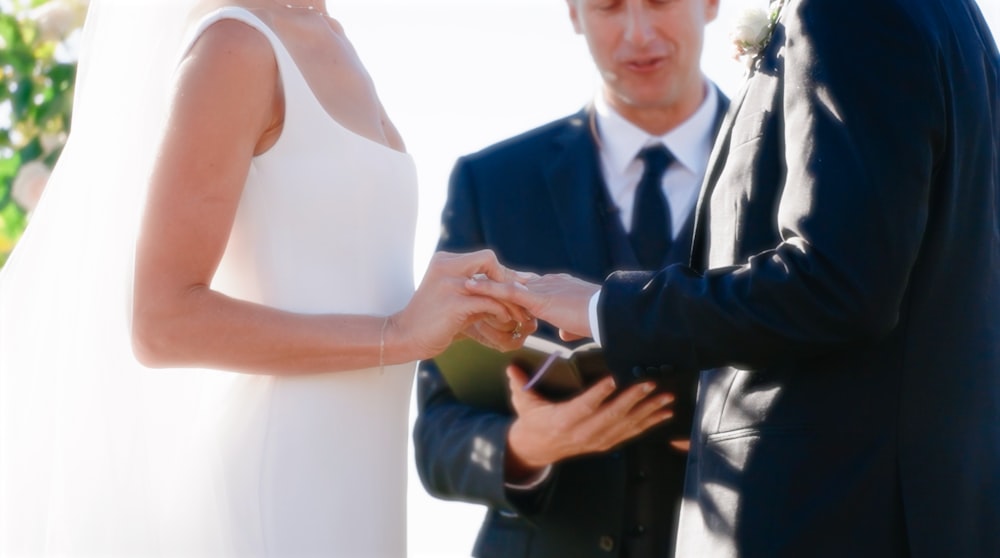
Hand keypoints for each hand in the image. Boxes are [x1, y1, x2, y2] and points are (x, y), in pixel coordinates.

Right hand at [391, 250, 533, 360]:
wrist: (404, 337)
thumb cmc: (431, 321)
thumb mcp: (454, 299)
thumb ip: (476, 291)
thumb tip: (509, 292)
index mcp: (445, 261)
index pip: (484, 258)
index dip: (502, 273)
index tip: (516, 288)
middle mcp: (446, 266)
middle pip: (489, 260)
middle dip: (508, 279)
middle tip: (522, 298)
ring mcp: (449, 283)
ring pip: (492, 284)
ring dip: (510, 300)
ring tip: (520, 314)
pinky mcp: (454, 303)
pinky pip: (489, 302)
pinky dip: (501, 311)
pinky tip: (505, 320)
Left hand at [466, 272, 598, 339]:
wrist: (608, 315)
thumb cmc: (600, 319)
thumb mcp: (580, 323)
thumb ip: (569, 326)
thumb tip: (564, 332)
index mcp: (557, 287)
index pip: (528, 285)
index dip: (510, 286)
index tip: (495, 286)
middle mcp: (547, 283)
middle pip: (512, 280)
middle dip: (491, 281)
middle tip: (468, 279)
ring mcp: (542, 289)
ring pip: (506, 283)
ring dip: (483, 283)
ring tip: (461, 281)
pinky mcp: (538, 298)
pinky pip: (507, 291)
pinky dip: (487, 289)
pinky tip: (469, 287)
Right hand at [504, 365, 673, 481]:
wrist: (537, 449)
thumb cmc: (532, 420)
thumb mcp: (522, 402)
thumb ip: (519, 383)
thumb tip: (512, 366)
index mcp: (563, 421)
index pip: (584, 406)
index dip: (599, 393)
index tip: (614, 378)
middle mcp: (583, 433)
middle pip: (612, 416)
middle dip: (633, 399)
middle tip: (649, 382)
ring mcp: (597, 440)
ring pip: (626, 425)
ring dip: (649, 411)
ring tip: (666, 397)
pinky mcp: (606, 443)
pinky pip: (631, 433)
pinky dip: (650, 423)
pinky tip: (666, 413)